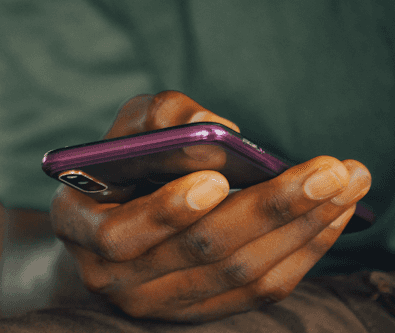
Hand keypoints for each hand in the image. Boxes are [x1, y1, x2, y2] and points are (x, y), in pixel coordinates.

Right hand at [50, 91, 370, 321]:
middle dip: (270, 209)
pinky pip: (259, 290)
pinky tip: (332, 217)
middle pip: (201, 253)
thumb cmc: (120, 168)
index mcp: (81, 228)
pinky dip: (301, 251)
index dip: (167, 211)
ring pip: (240, 273)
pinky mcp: (201, 307)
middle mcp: (118, 277)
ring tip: (347, 184)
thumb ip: (158, 120)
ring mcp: (163, 301)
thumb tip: (219, 132)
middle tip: (329, 171)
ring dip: (300, 227)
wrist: (115, 224)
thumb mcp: (125, 131)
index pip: (119, 235)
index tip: (218, 179)